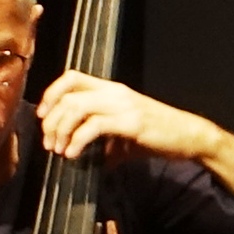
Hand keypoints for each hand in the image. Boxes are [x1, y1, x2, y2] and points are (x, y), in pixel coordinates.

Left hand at [37, 75, 233, 195]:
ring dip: (61, 131)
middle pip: (68, 95)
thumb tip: (83, 156)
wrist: (190, 137)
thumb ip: (103, 139)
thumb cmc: (160, 135)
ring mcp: (123, 106)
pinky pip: (93, 127)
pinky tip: (74, 155)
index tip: (43, 116)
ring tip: (59, 151)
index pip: (71, 77)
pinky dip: (77, 141)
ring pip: (76, 109)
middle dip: (51, 121)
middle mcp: (115, 92)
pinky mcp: (131, 122)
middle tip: (49, 143)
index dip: (51, 94)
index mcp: (112, 90)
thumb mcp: (125, 132)